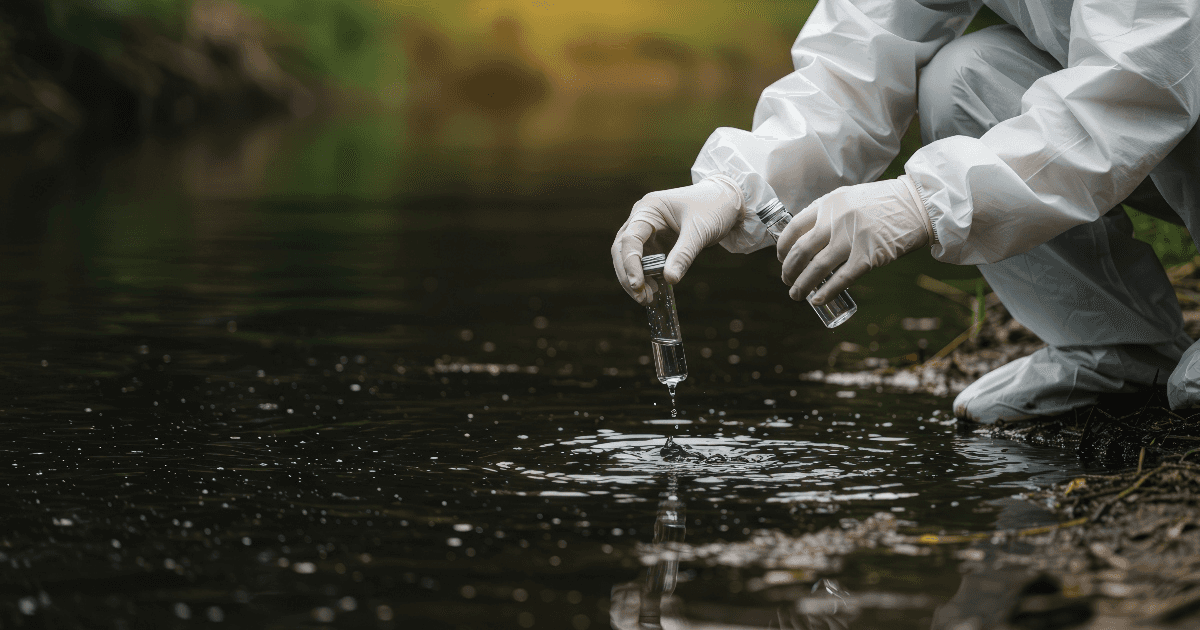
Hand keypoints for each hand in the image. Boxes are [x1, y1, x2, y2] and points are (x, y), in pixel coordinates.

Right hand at [611, 176, 741, 303]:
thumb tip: (670, 280)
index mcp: (648, 209)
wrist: (728, 200)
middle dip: (628, 275)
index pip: (630, 239)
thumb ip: (684, 255)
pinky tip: (655, 290)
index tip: (637, 285)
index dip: (630, 264)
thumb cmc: (714, 207)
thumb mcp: (699, 231)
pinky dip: (646, 277)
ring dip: (635, 278)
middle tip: (642, 297)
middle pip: (622, 250)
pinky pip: (644, 262)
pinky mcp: (656, 242)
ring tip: (648, 298)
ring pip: (630, 258)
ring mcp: (648, 231)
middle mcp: (642, 218)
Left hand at [777, 175, 931, 303]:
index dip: (782, 247)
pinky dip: (826, 292)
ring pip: (817, 267)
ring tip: (796, 295)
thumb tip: (807, 239)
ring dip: (802, 285)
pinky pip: (841, 278)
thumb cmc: (883, 204)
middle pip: (801, 250)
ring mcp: (852, 238)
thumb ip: (829, 214)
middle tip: (787, 281)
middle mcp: (836, 219)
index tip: (781, 258)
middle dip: (789, 270)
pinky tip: (817, 300)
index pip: (793, 228)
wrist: (918, 204)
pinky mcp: (868, 255)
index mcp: (828, 204)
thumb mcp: (849, 199)